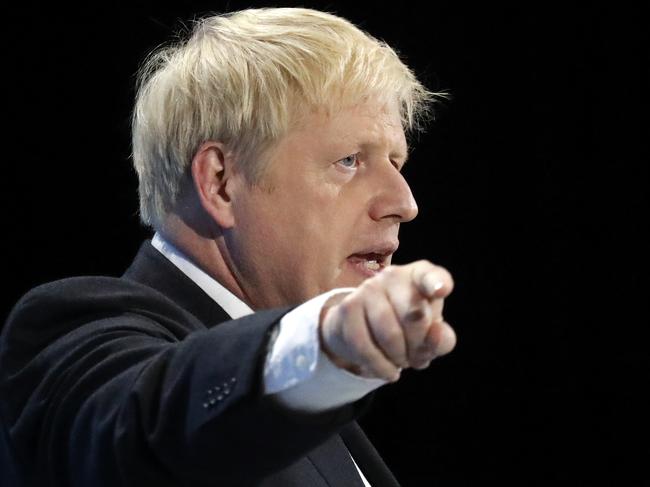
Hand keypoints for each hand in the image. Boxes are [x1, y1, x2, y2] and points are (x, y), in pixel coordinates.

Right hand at [319, 260, 455, 380]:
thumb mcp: (430, 335)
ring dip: (399, 358)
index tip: (441, 290)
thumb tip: (436, 333)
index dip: (436, 282)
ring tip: (401, 363)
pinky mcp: (348, 307)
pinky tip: (386, 371)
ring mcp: (368, 289)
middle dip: (419, 347)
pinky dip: (379, 366)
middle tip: (416, 357)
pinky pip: (365, 346)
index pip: (429, 275)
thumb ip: (442, 339)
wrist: (361, 330)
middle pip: (415, 316)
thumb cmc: (406, 329)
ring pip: (389, 334)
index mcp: (419, 276)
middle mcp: (393, 275)